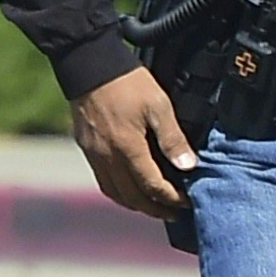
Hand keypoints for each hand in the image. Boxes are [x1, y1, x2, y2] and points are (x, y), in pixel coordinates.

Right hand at [72, 66, 198, 214]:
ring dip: (136, 205)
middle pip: (133, 197)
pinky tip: (130, 189)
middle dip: (156, 209)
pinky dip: (119, 192)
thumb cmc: (128, 83)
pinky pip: (103, 181)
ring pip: (115, 193)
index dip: (172, 199)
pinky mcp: (86, 148)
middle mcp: (107, 158)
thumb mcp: (159, 105)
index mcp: (128, 148)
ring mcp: (94, 155)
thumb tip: (189, 166)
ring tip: (155, 206)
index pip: (153, 187)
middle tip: (175, 212)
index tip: (187, 202)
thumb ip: (173, 138)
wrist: (89, 64)